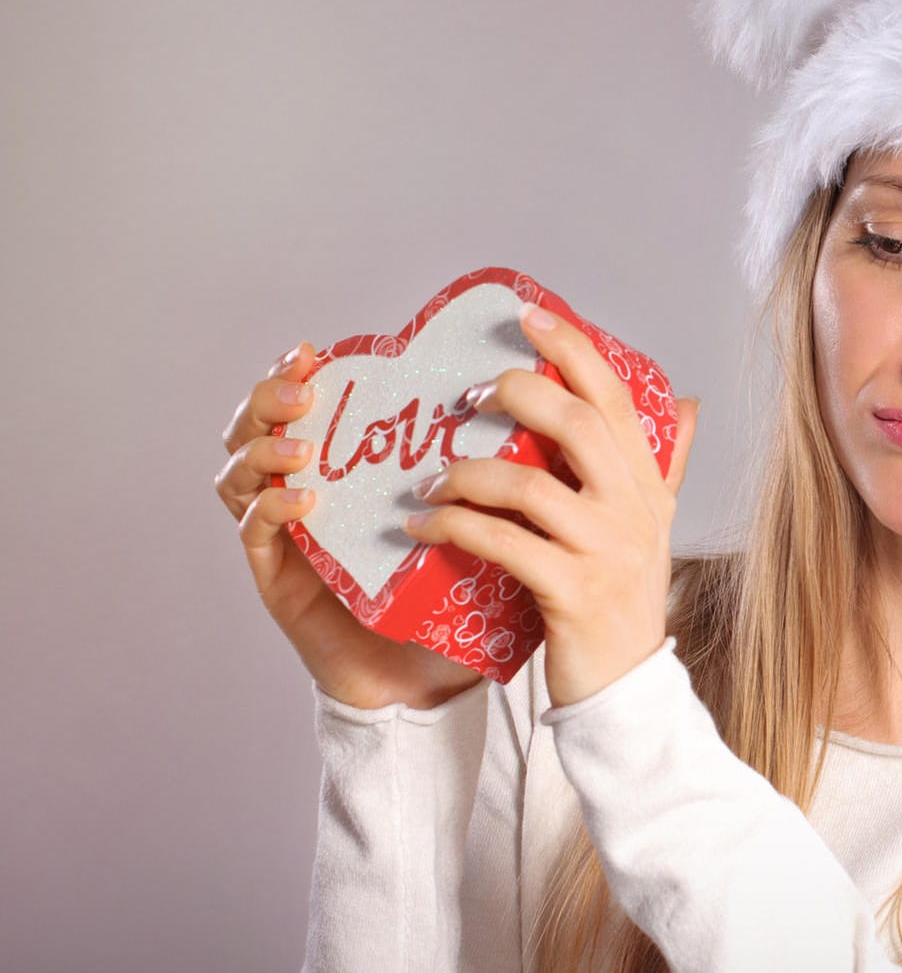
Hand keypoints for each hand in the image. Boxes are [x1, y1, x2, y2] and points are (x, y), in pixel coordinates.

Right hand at [215, 343, 483, 710]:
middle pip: (250, 429)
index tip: (314, 349)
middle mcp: (303, 496)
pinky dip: (272, 509)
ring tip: (302, 443)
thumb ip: (483, 468)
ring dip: (263, 449)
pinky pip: (254, 535)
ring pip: (237, 475)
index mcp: (343, 472)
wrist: (434, 679)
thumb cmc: (451, 595)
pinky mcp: (278, 582)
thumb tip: (538, 403)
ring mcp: (284, 539)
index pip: (298, 408)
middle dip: (266, 398)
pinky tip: (305, 500)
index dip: (293, 374)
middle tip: (302, 385)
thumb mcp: (471, 519)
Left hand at [402, 302, 699, 708]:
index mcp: (648, 485)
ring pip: (529, 485)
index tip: (527, 315)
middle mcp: (635, 510)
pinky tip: (423, 525)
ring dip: (467, 473)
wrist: (626, 687)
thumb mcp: (654, 526)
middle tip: (465, 398)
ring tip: (429, 478)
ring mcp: (606, 551)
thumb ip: (665, 466)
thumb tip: (689, 404)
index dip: (571, 350)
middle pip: (576, 425)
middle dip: (514, 396)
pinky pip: (503, 543)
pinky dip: (455, 526)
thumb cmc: (624, 601)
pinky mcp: (571, 593)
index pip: (615, 398)